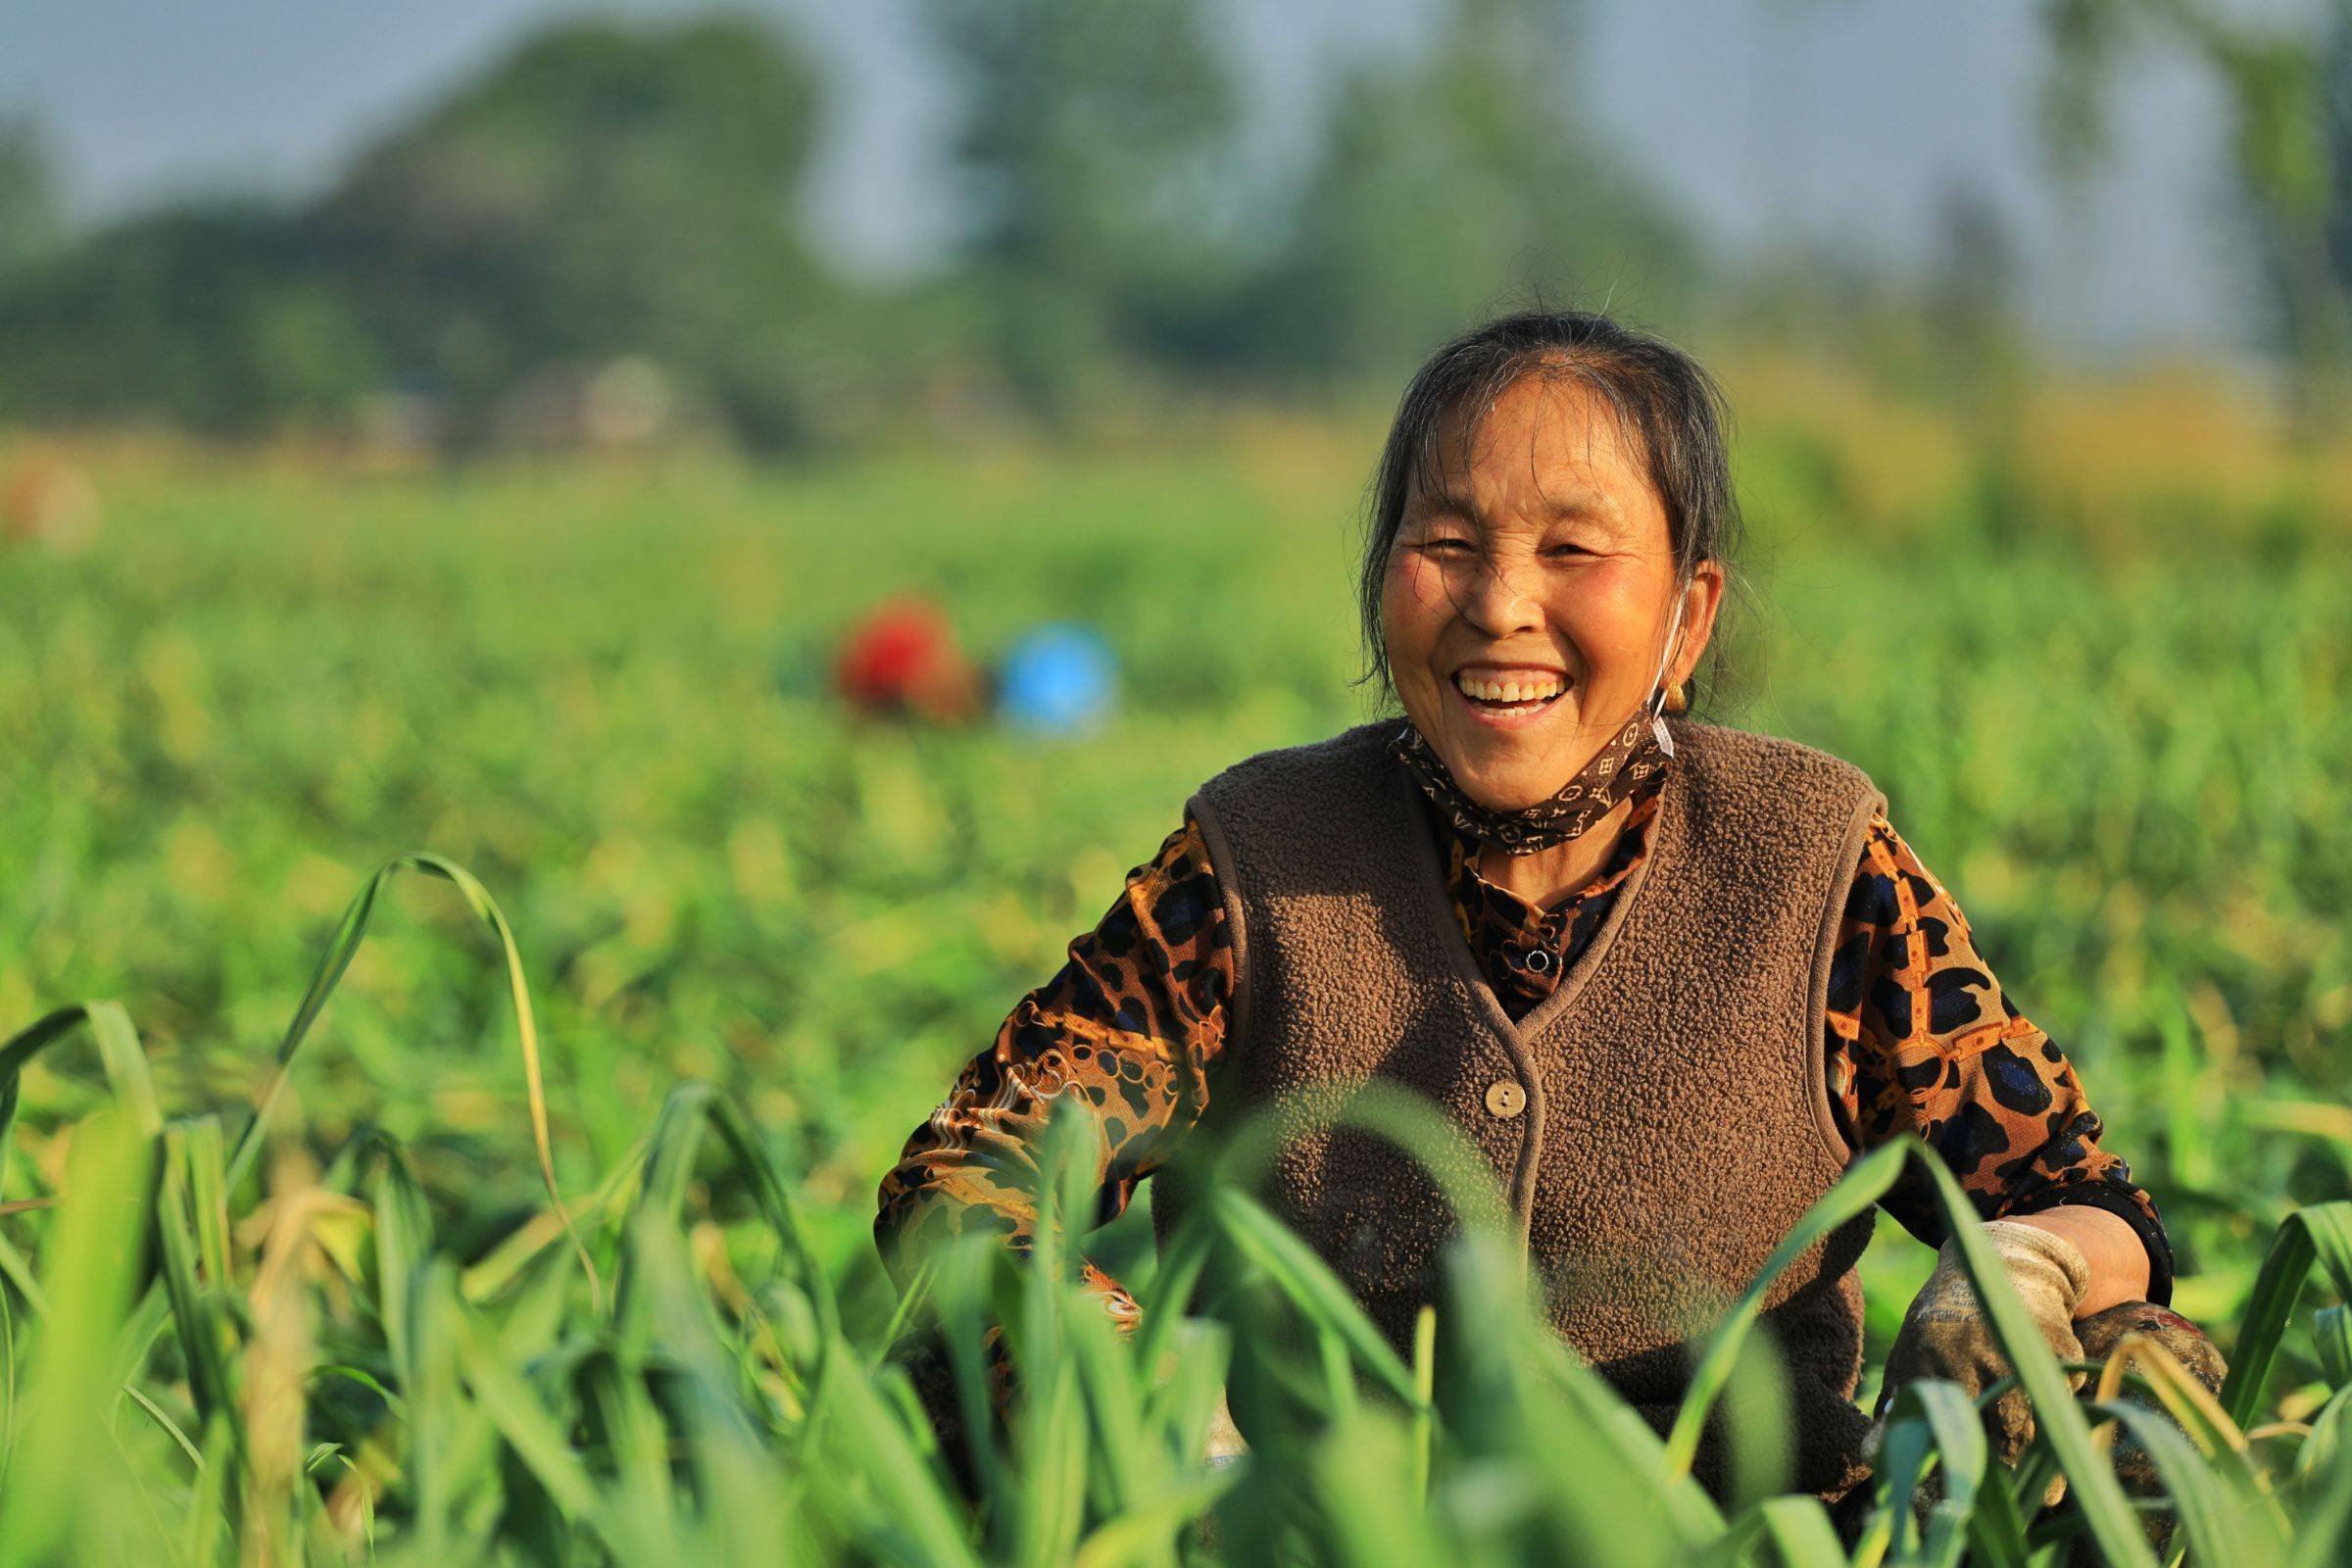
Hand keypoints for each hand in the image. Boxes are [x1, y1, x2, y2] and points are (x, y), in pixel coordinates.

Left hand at [1868, 1219, 2090, 1469]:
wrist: (2001, 1264)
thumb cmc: (1945, 1322)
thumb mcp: (1912, 1352)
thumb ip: (1896, 1405)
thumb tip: (1872, 1457)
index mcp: (1932, 1351)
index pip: (1943, 1420)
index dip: (1952, 1460)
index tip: (1957, 1492)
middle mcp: (1977, 1347)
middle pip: (2001, 1428)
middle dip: (2009, 1469)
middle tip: (2014, 1497)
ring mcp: (2022, 1345)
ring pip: (2038, 1419)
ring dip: (2043, 1459)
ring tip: (2047, 1492)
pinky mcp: (2061, 1344)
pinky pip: (2065, 1395)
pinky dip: (2062, 1414)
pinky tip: (2058, 1427)